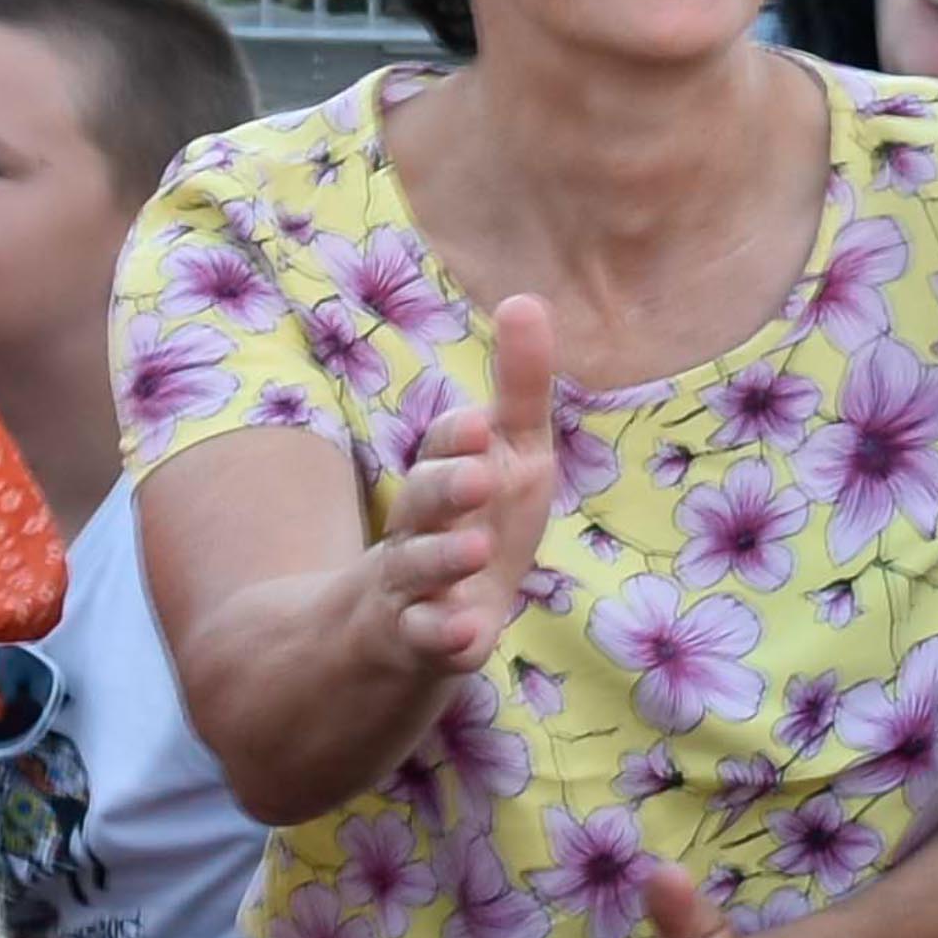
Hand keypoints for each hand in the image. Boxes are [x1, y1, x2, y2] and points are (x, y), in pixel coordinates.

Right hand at [366, 294, 562, 672]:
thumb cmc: (477, 518)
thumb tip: (524, 298)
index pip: (444, 446)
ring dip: (444, 557)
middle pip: (421, 499)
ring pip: (416, 567)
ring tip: (479, 550)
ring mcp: (415, 583)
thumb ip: (519, 386)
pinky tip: (470, 634)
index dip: (458, 437)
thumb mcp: (511, 454)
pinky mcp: (422, 639)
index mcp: (445, 473)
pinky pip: (425, 637)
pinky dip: (443, 635)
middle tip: (478, 476)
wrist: (414, 618)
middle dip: (446, 486)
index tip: (481, 426)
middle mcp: (421, 523)